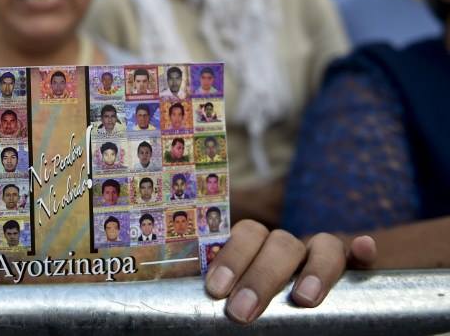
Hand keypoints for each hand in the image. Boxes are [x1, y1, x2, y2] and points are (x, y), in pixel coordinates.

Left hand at [205, 220, 376, 323]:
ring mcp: (323, 259)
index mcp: (258, 250)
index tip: (216, 290)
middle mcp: (290, 250)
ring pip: (324, 245)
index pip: (247, 235)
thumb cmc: (250, 311)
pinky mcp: (357, 274)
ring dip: (315, 269)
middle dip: (261, 275)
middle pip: (280, 242)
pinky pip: (363, 259)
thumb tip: (190, 308)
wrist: (279, 319)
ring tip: (304, 299)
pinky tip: (363, 248)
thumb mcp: (233, 299)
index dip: (231, 256)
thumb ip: (222, 294)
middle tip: (242, 312)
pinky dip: (363, 252)